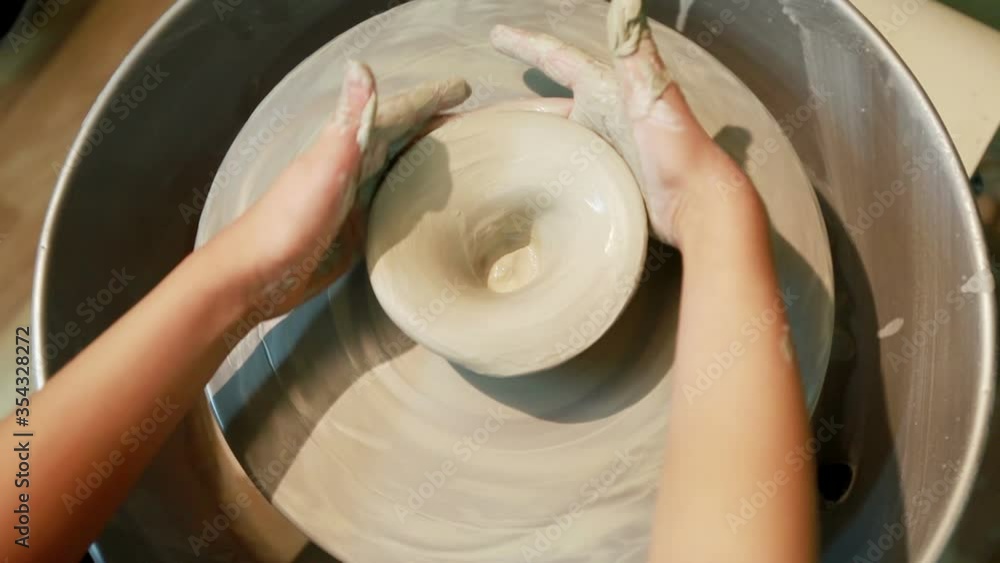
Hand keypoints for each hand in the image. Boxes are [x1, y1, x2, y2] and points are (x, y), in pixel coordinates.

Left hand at [208, 61, 470, 320]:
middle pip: (405, 137)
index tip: (465, 89)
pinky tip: (431, 204)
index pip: (399, 113)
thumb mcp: (324, 167)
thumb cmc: (288, 222)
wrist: (257, 275)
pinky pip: (396, 201)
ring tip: (463, 155)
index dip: (431, 99)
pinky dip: (417, 194)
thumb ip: (348, 122)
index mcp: (348, 146)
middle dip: (437, 125)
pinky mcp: (356, 228)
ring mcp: (355, 197)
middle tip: (475, 121)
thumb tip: (361, 65)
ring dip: (430, 158)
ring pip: (402, 167)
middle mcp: (354, 166)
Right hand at [491, 0, 761, 247]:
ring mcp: (601, 149)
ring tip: (480, 152)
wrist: (698, 204)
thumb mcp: (653, 94)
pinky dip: (536, 172)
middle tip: (465, 117)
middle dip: (506, 110)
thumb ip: (637, 50)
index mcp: (607, 89)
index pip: (558, 59)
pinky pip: (559, 170)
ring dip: (517, 144)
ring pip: (547, 141)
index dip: (527, 44)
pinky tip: (516, 185)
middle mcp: (601, 115)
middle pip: (542, 107)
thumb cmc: (678, 147)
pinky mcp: (602, 179)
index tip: (495, 33)